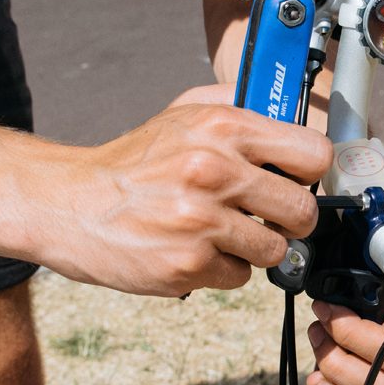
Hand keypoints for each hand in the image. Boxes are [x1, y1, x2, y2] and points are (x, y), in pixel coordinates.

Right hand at [37, 84, 331, 296]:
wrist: (70, 203)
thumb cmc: (133, 163)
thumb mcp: (182, 114)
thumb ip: (236, 107)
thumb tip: (288, 114)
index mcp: (223, 128)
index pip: (313, 153)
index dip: (310, 173)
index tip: (297, 181)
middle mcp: (216, 171)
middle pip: (304, 211)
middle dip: (290, 219)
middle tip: (268, 217)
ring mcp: (202, 222)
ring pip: (275, 250)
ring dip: (255, 248)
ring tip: (223, 234)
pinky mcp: (188, 265)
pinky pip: (239, 277)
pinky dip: (223, 269)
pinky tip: (196, 250)